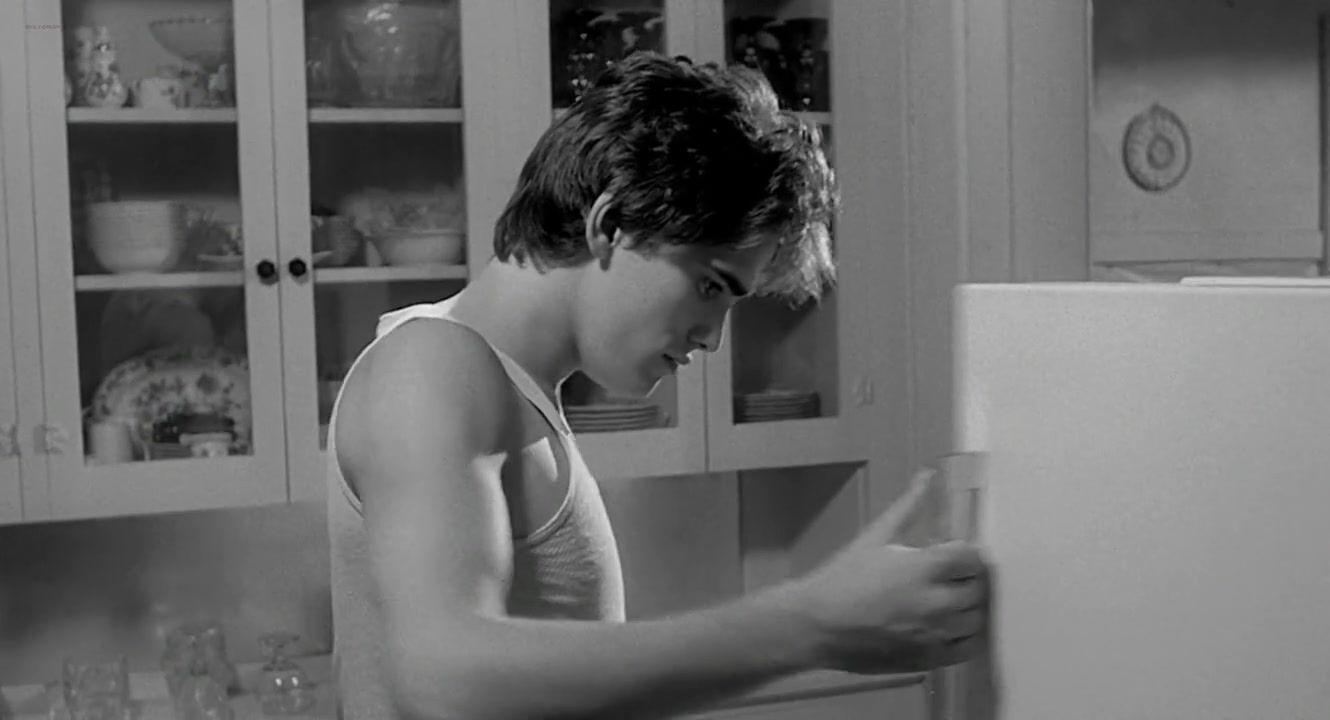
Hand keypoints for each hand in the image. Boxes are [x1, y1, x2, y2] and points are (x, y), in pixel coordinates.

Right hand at [783, 468, 990, 673]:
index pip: (972, 558)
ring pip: (976, 618)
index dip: (966, 554)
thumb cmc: (844, 578)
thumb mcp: (876, 536)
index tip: (955, 555)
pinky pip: (966, 647)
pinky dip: (964, 636)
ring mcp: (935, 634)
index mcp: (924, 567)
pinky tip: (947, 626)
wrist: (818, 625)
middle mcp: (937, 602)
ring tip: (948, 600)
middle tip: (950, 576)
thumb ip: (909, 506)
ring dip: (967, 607)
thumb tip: (928, 475)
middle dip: (967, 578)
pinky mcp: (930, 659)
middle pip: (978, 588)